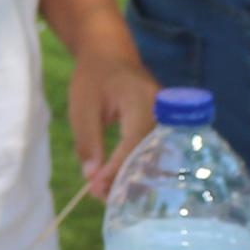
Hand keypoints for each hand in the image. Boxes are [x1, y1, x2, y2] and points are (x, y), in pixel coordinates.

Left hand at [62, 35, 160, 197]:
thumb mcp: (82, 107)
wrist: (109, 52)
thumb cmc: (93, 77)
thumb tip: (93, 179)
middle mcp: (162, 109)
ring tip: (108, 193)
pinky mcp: (165, 124)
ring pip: (156, 156)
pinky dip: (139, 167)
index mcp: (141, 99)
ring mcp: (167, 116)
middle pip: (151, 153)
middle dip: (127, 179)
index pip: (135, 142)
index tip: (96, 188)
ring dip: (133, 176)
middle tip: (101, 197)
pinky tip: (121, 181)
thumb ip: (88, 142)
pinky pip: (156, 150)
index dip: (117, 169)